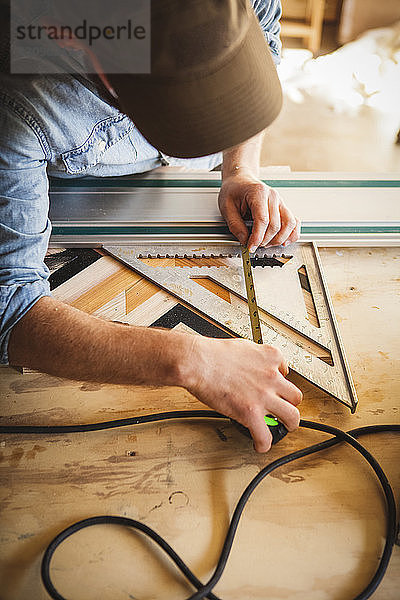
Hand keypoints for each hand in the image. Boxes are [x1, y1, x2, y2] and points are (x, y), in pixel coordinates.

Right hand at [185, 336, 301, 451]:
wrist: (198, 362)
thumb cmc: (213, 354)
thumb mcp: (243, 346)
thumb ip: (255, 357)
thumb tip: (253, 365)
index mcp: (270, 357)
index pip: (286, 372)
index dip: (279, 383)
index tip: (274, 388)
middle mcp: (272, 377)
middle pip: (296, 396)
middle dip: (290, 404)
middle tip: (284, 409)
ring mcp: (264, 396)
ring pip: (292, 416)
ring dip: (288, 424)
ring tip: (281, 428)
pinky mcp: (251, 413)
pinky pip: (265, 435)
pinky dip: (264, 443)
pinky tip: (260, 444)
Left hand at [218, 172, 300, 250]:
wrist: (240, 180)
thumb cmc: (234, 190)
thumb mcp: (226, 207)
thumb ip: (235, 225)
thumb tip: (245, 240)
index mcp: (258, 193)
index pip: (263, 220)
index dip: (257, 237)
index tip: (250, 247)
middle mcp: (273, 197)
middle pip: (276, 225)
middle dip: (265, 240)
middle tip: (254, 245)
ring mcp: (280, 202)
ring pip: (289, 224)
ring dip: (279, 239)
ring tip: (266, 243)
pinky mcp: (283, 208)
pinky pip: (294, 222)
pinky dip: (292, 233)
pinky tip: (283, 241)